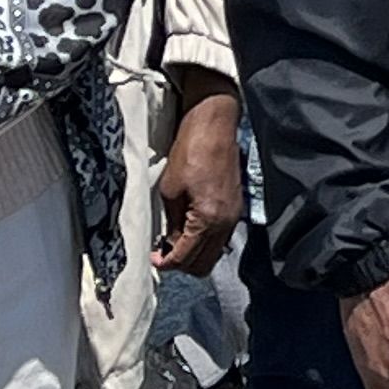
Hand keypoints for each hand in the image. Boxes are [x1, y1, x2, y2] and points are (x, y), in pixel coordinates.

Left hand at [154, 87, 244, 273]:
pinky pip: (221, 237)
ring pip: (215, 253)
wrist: (215, 124)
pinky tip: (190, 228)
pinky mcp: (236, 206)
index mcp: (208, 220)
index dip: (166, 263)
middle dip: (182, 264)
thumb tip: (171, 244)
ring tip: (174, 241)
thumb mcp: (170, 190)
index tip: (153, 258)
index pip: (186, 258)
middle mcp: (226, 223)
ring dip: (194, 253)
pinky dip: (205, 240)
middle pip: (204, 264)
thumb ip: (172, 224)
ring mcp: (234, 215)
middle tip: (163, 252)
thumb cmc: (190, 151)